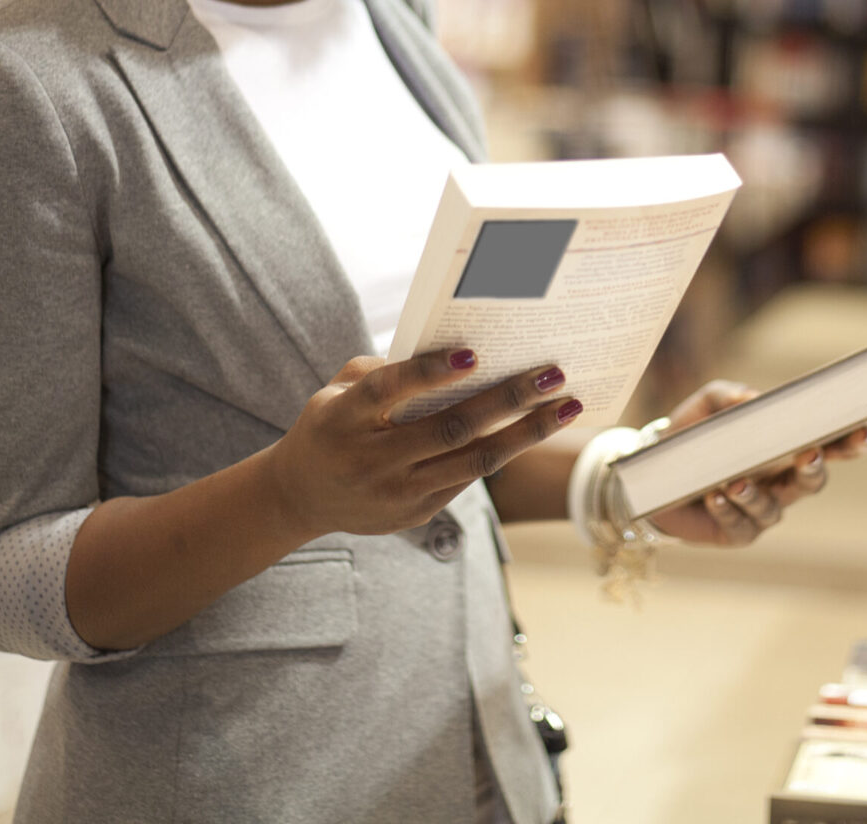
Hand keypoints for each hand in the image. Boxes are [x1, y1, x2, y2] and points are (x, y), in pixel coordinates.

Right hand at [263, 349, 581, 539]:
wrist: (301, 496)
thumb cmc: (331, 424)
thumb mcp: (336, 390)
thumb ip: (382, 370)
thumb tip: (451, 353)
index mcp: (344, 418)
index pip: (389, 390)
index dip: (429, 372)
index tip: (474, 353)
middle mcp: (370, 459)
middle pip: (449, 428)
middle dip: (507, 400)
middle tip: (552, 375)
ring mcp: (396, 492)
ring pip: (473, 461)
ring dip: (526, 432)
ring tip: (565, 407)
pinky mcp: (417, 513)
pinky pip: (469, 478)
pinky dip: (505, 451)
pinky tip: (535, 429)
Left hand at [644, 379, 866, 546]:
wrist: (650, 472)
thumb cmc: (692, 435)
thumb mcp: (708, 406)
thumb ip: (729, 395)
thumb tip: (751, 398)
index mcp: (784, 450)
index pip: (827, 445)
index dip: (850, 442)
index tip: (865, 433)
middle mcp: (781, 483)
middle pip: (813, 481)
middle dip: (816, 467)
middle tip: (809, 452)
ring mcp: (762, 511)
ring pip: (774, 509)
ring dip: (756, 494)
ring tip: (735, 480)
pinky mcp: (738, 533)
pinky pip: (741, 526)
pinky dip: (728, 509)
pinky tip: (715, 496)